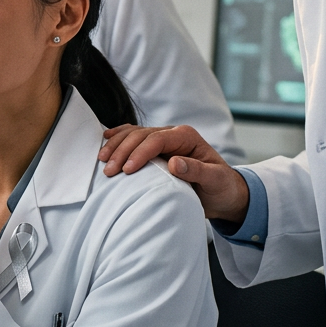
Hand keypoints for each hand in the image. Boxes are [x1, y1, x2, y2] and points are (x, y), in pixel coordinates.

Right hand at [99, 124, 250, 225]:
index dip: (139, 153)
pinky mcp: (153, 148)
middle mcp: (172, 134)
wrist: (223, 193)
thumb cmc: (221, 187)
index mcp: (186, 137)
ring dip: (116, 145)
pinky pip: (132, 137)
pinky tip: (105, 140)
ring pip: (132, 134)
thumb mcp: (216, 181)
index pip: (156, 139)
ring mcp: (161, 139)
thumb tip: (174, 163)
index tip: (127, 170)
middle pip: (140, 135)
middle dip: (122, 151)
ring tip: (102, 161)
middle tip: (109, 171)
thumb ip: (197, 171)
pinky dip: (117, 138)